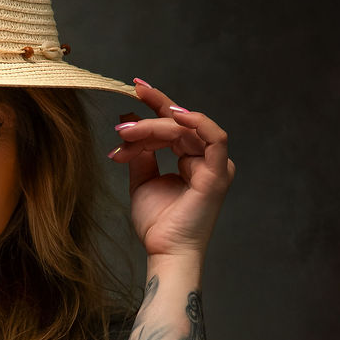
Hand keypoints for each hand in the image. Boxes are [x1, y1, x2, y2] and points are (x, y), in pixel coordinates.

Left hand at [110, 79, 234, 261]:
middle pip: (177, 124)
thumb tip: (127, 118)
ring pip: (185, 129)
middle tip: (122, 125)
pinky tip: (174, 114)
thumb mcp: (141, 180)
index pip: (173, 125)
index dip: (155, 105)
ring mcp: (214, 165)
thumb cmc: (157, 224)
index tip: (134, 88)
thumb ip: (139, 151)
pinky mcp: (217, 173)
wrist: (164, 251)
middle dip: (147, 119)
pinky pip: (214, 137)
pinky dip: (196, 122)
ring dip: (154, 126)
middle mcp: (206, 159)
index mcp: (192, 160)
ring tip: (127, 134)